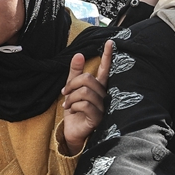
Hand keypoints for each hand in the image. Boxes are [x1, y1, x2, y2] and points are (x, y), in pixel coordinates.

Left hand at [61, 39, 112, 153]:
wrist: (71, 132)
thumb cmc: (74, 111)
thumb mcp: (71, 89)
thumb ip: (74, 73)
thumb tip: (78, 55)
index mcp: (99, 87)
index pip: (105, 70)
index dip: (108, 56)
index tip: (110, 42)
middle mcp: (104, 96)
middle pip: (88, 79)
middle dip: (72, 84)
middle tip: (64, 92)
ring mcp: (103, 107)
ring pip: (85, 91)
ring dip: (71, 97)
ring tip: (68, 104)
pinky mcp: (98, 117)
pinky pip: (84, 104)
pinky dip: (73, 106)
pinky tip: (72, 111)